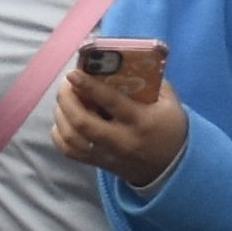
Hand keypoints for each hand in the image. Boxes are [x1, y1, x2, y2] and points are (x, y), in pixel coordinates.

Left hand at [47, 48, 191, 188]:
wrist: (172, 168)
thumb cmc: (171, 130)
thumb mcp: (170, 103)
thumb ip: (152, 82)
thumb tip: (128, 62)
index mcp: (140, 121)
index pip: (110, 102)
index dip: (88, 86)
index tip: (73, 73)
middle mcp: (121, 140)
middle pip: (83, 122)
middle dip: (67, 100)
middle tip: (67, 84)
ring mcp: (107, 154)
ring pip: (72, 137)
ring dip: (61, 115)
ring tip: (64, 99)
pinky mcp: (99, 163)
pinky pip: (70, 152)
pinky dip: (59, 134)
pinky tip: (64, 120)